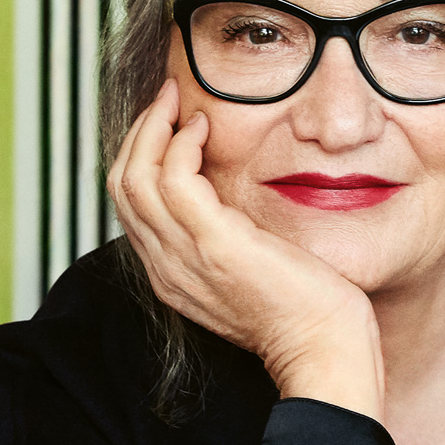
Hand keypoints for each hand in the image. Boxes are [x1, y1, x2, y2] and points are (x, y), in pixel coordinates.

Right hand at [107, 80, 385, 418]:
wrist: (324, 347)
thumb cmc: (304, 310)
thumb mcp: (249, 268)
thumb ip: (226, 236)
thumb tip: (227, 195)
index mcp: (171, 274)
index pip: (131, 205)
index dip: (141, 156)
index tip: (168, 122)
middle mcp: (165, 267)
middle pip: (121, 186)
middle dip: (139, 134)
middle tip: (166, 98)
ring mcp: (184, 257)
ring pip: (134, 178)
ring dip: (153, 129)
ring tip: (178, 102)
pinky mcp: (213, 244)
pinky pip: (173, 180)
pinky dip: (181, 145)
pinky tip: (204, 129)